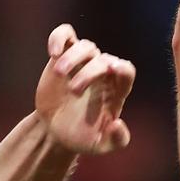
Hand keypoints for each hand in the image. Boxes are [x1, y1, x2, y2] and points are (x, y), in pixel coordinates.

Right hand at [34, 24, 134, 154]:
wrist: (55, 132)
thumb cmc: (82, 137)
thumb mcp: (101, 145)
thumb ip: (116, 140)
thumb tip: (118, 124)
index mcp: (116, 91)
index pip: (127, 71)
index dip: (122, 68)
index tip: (112, 69)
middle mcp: (102, 74)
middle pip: (104, 59)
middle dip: (90, 72)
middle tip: (74, 91)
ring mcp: (83, 63)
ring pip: (86, 46)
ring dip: (74, 56)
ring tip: (60, 73)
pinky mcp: (62, 57)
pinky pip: (65, 35)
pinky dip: (59, 37)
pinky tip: (52, 52)